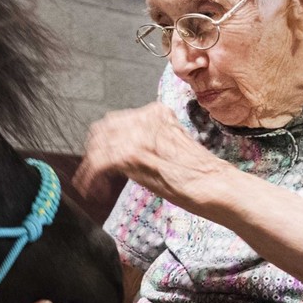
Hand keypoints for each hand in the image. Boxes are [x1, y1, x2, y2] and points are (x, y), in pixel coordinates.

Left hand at [73, 102, 216, 206]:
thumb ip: (146, 142)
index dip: (103, 141)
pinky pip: (99, 163)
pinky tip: (92, 190)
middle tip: (91, 175)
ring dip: (89, 169)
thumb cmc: (198, 173)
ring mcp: (138, 134)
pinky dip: (90, 178)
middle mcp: (145, 117)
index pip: (116, 121)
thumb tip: (121, 151)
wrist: (214, 184)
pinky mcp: (132, 154)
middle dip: (93, 153)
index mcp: (156, 112)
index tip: (100, 159)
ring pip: (98, 147)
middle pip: (102, 131)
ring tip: (90, 187)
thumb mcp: (169, 146)